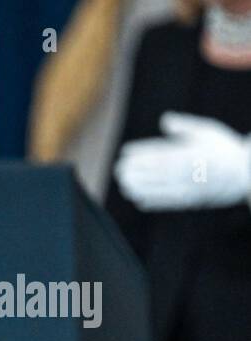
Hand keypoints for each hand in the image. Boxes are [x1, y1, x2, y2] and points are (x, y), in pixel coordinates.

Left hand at [115, 112, 250, 210]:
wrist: (245, 174)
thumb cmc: (224, 149)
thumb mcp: (208, 132)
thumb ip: (185, 127)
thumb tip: (164, 120)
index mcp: (193, 154)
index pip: (162, 154)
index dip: (141, 154)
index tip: (125, 153)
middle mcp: (190, 173)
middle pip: (157, 173)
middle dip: (136, 172)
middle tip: (119, 170)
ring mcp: (191, 188)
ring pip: (161, 190)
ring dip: (140, 189)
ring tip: (124, 185)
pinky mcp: (192, 201)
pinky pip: (169, 203)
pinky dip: (153, 203)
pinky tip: (138, 200)